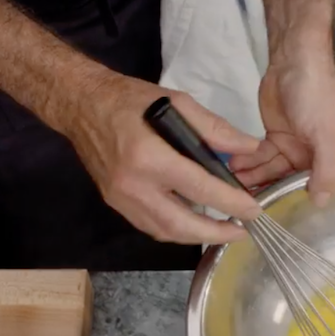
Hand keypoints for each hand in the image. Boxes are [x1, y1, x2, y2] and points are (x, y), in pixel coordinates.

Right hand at [64, 73, 261, 243]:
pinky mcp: (115, 203)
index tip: (253, 210)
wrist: (81, 105)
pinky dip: (175, 229)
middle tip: (241, 232)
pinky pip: (150, 226)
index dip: (231, 203)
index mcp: (149, 156)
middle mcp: (133, 184)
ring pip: (164, 231)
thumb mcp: (177, 102)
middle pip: (180, 224)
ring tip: (222, 230)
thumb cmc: (129, 99)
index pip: (199, 188)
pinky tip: (193, 223)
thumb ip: (215, 129)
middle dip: (215, 233)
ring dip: (196, 236)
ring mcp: (120, 198)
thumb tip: (250, 148)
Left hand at [229, 51, 334, 205]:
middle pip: (293, 183)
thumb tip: (322, 203)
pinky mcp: (274, 136)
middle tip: (246, 203)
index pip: (323, 187)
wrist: (294, 60)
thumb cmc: (317, 96)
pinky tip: (235, 166)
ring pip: (273, 171)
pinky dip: (248, 162)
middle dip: (272, 191)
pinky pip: (260, 157)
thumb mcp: (326, 134)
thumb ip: (326, 170)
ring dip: (255, 178)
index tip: (282, 217)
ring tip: (235, 185)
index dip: (304, 203)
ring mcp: (293, 146)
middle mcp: (316, 155)